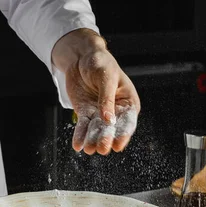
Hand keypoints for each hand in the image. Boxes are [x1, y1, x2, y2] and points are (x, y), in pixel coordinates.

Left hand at [52, 29, 140, 155]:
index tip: (118, 145)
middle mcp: (116, 111)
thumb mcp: (105, 78)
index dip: (123, 134)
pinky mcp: (86, 113)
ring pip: (97, 130)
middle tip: (102, 149)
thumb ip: (107, 99)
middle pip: (112, 128)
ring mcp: (100, 113)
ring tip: (88, 149)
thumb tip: (109, 119)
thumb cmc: (100, 62)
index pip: (127, 121)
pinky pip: (83, 126)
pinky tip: (77, 145)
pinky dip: (80, 135)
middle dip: (106, 139)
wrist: (81, 57)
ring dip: (92, 140)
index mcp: (128, 102)